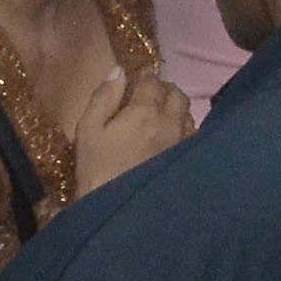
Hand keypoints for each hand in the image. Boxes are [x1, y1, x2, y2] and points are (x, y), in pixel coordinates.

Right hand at [68, 58, 194, 193]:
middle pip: (177, 94)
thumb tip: (119, 71)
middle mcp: (170, 123)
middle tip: (150, 96)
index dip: (145, 77)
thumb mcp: (89, 129)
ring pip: (187, 114)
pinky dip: (182, 128)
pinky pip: (191, 135)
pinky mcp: (185, 161)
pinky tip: (169, 137)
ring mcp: (181, 143)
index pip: (153, 81)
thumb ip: (104, 97)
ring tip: (160, 116)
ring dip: (175, 108)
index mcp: (145, 111)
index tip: (139, 78)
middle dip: (164, 89)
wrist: (116, 209)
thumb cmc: (96, 168)